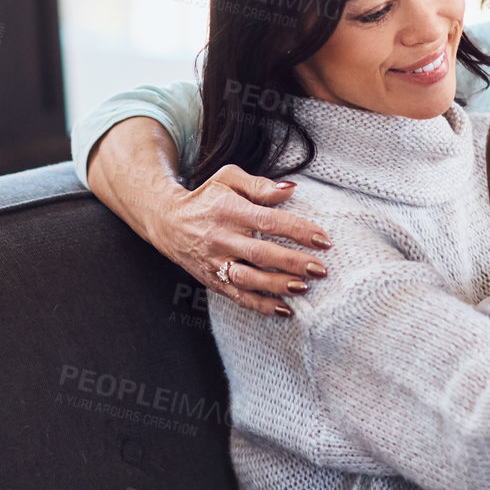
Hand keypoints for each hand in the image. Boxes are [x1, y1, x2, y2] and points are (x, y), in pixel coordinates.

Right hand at [147, 165, 333, 315]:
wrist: (167, 221)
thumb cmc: (205, 198)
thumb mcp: (228, 179)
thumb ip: (260, 185)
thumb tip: (291, 190)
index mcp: (229, 210)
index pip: (268, 222)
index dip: (297, 231)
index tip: (322, 239)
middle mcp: (222, 238)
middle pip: (261, 254)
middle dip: (293, 263)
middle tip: (320, 269)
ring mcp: (216, 262)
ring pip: (249, 279)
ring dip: (277, 286)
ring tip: (304, 288)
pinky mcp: (212, 280)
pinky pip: (238, 297)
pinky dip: (261, 306)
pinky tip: (284, 310)